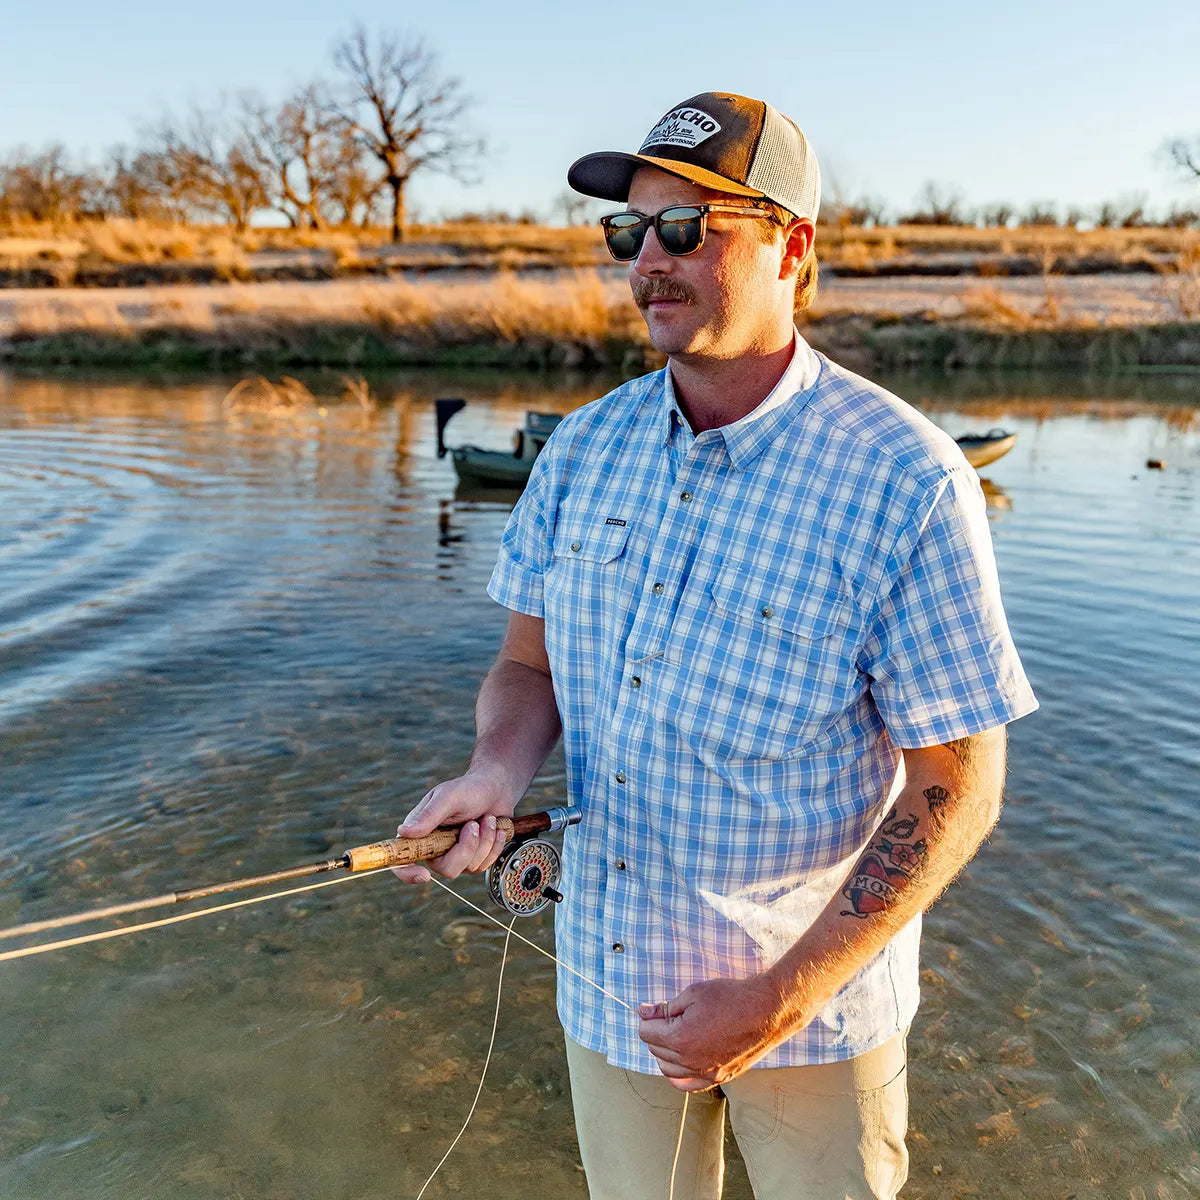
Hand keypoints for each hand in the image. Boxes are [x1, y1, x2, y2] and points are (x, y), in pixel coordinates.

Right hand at [391, 769, 516, 883]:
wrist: (496, 790)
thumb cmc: (469, 789)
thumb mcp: (448, 797)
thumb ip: (429, 815)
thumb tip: (404, 832)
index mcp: (420, 832)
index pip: (403, 860)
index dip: (407, 873)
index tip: (424, 875)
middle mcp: (435, 847)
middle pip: (446, 869)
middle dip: (467, 847)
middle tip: (474, 823)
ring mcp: (455, 855)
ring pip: (469, 867)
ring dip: (484, 841)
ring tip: (487, 819)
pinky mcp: (473, 859)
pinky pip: (484, 865)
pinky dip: (494, 846)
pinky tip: (495, 829)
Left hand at [638, 975, 786, 1091]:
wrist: (765, 1011)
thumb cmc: (731, 998)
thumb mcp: (694, 993)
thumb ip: (666, 1007)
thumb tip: (645, 1012)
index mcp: (680, 1038)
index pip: (647, 1033)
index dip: (648, 1018)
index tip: (652, 1010)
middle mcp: (690, 1061)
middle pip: (656, 1051)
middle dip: (655, 1033)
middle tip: (665, 1017)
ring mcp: (705, 1072)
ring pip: (669, 1070)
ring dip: (664, 1053)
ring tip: (673, 1035)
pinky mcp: (719, 1077)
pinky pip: (689, 1085)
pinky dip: (679, 1075)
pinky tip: (680, 1061)